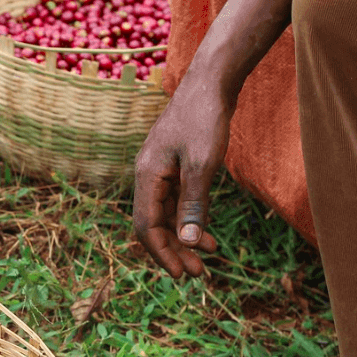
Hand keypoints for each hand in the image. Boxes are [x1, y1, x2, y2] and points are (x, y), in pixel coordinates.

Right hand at [132, 81, 232, 276]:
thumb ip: (194, 204)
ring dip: (182, 238)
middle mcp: (147, 177)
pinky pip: (175, 202)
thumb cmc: (205, 118)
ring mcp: (159, 171)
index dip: (163, 253)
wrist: (211, 81)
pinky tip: (205, 232)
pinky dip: (189, 219)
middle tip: (198, 274)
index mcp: (146, 177)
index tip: (183, 274)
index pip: (146, 227)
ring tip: (206, 256)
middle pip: (153, 225)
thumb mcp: (202, 165)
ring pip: (165, 215)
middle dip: (173, 251)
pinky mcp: (173, 166)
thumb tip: (187, 242)